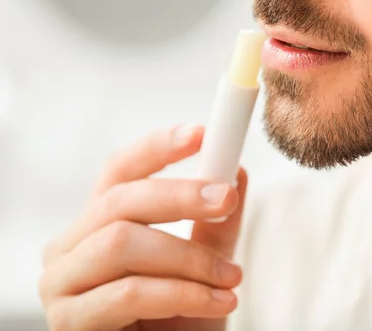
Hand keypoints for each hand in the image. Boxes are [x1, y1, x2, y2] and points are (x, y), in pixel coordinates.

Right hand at [38, 125, 247, 330]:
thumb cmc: (180, 321)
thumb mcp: (205, 265)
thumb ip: (215, 222)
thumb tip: (234, 172)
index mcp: (100, 224)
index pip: (119, 171)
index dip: (157, 148)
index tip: (202, 134)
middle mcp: (71, 247)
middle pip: (119, 199)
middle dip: (180, 195)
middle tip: (226, 198)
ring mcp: (62, 284)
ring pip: (122, 242)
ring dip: (189, 258)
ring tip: (231, 277)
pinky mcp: (68, 322)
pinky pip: (128, 292)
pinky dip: (182, 294)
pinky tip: (218, 302)